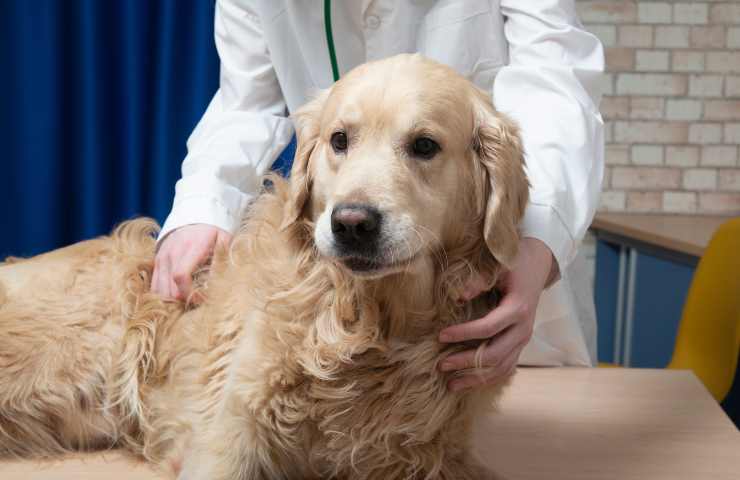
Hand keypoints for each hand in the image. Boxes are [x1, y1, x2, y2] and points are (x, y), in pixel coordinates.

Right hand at [151, 224, 231, 301]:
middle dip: (184, 300)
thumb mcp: (224, 241)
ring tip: (188, 297)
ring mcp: (162, 257)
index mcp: (190, 247)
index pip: (180, 276)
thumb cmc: (213, 232)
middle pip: (170, 288)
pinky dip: (164, 295)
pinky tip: (178, 293)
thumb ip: (221, 261)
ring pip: (159, 291)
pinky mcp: (156, 261)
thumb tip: (217, 284)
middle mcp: (172, 252)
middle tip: (198, 299)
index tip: (203, 298)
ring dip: (173, 300)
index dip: (190, 293)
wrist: (194, 216)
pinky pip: (154, 286)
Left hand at [438, 237, 555, 390]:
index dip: (463, 333)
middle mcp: (523, 329)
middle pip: (495, 354)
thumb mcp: (498, 266)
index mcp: (518, 308)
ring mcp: (524, 339)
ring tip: (451, 385)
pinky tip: (470, 383)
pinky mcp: (521, 344)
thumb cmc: (515, 263)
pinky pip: (507, 367)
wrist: (538, 265)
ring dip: (476, 378)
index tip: (441, 336)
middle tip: (441, 365)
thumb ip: (478, 281)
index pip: (488, 328)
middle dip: (466, 362)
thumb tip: (456, 296)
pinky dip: (489, 378)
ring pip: (502, 367)